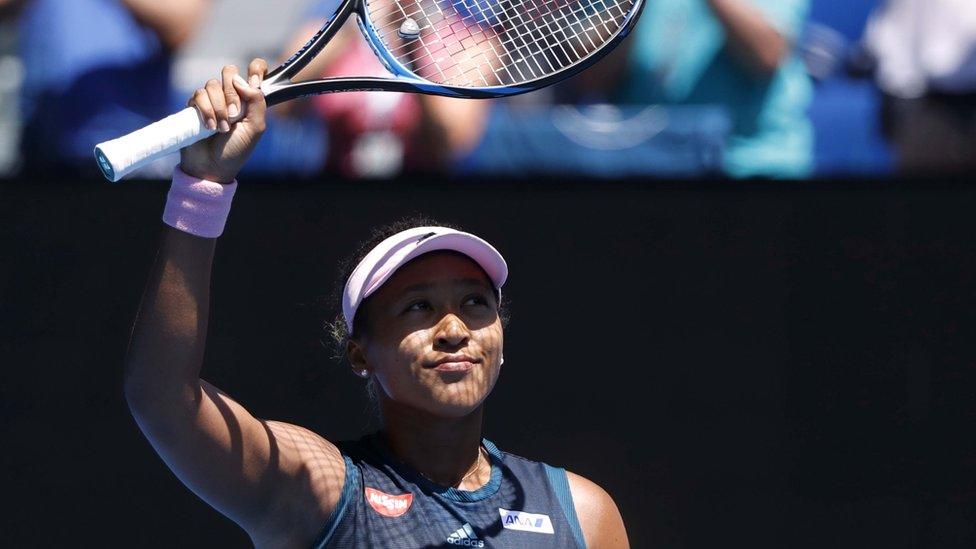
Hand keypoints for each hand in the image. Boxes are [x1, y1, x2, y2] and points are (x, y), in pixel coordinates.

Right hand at [180, 59, 268, 183]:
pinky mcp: (195, 105)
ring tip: (221, 128)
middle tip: (234, 115)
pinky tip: (209, 127)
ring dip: (218, 107)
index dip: (256, 69)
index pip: (255, 70)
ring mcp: (212, 99)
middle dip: (232, 93)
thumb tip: (242, 81)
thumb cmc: (236, 150)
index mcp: (249, 98)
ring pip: (212, 84)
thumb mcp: (255, 128)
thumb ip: (257, 102)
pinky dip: (206, 110)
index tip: (256, 81)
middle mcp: (231, 95)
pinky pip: (198, 95)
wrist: (212, 166)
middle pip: (229, 72)